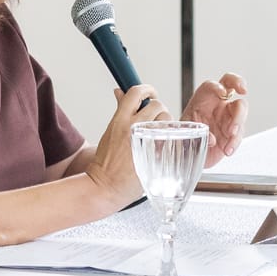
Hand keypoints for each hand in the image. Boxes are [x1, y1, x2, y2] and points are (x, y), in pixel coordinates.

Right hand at [89, 84, 167, 206]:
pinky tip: (162, 144)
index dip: (147, 89)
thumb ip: (119, 111)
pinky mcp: (155, 154)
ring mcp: (145, 141)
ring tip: (159, 132)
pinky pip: (170, 137)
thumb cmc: (106, 162)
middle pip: (157, 105)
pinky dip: (170, 138)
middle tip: (155, 118)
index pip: (136, 93)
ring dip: (166, 122)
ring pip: (167, 118)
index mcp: (119, 120)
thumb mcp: (109, 131)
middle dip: (158, 109)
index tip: (150, 93)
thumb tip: (120, 92)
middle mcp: (133, 127)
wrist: (105, 186)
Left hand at [184, 72, 247, 164]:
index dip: (217, 87)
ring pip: (241, 109)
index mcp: (201, 100)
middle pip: (231, 85)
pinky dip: (235, 142)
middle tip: (243, 91)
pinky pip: (240, 133)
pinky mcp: (234, 131)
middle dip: (239, 83)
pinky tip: (227, 150)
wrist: (190, 157)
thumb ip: (194, 133)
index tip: (221, 93)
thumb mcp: (182, 134)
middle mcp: (216, 104)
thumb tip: (211, 138)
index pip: (210, 86)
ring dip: (238, 121)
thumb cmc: (184, 141)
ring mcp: (227, 116)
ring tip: (230, 135)